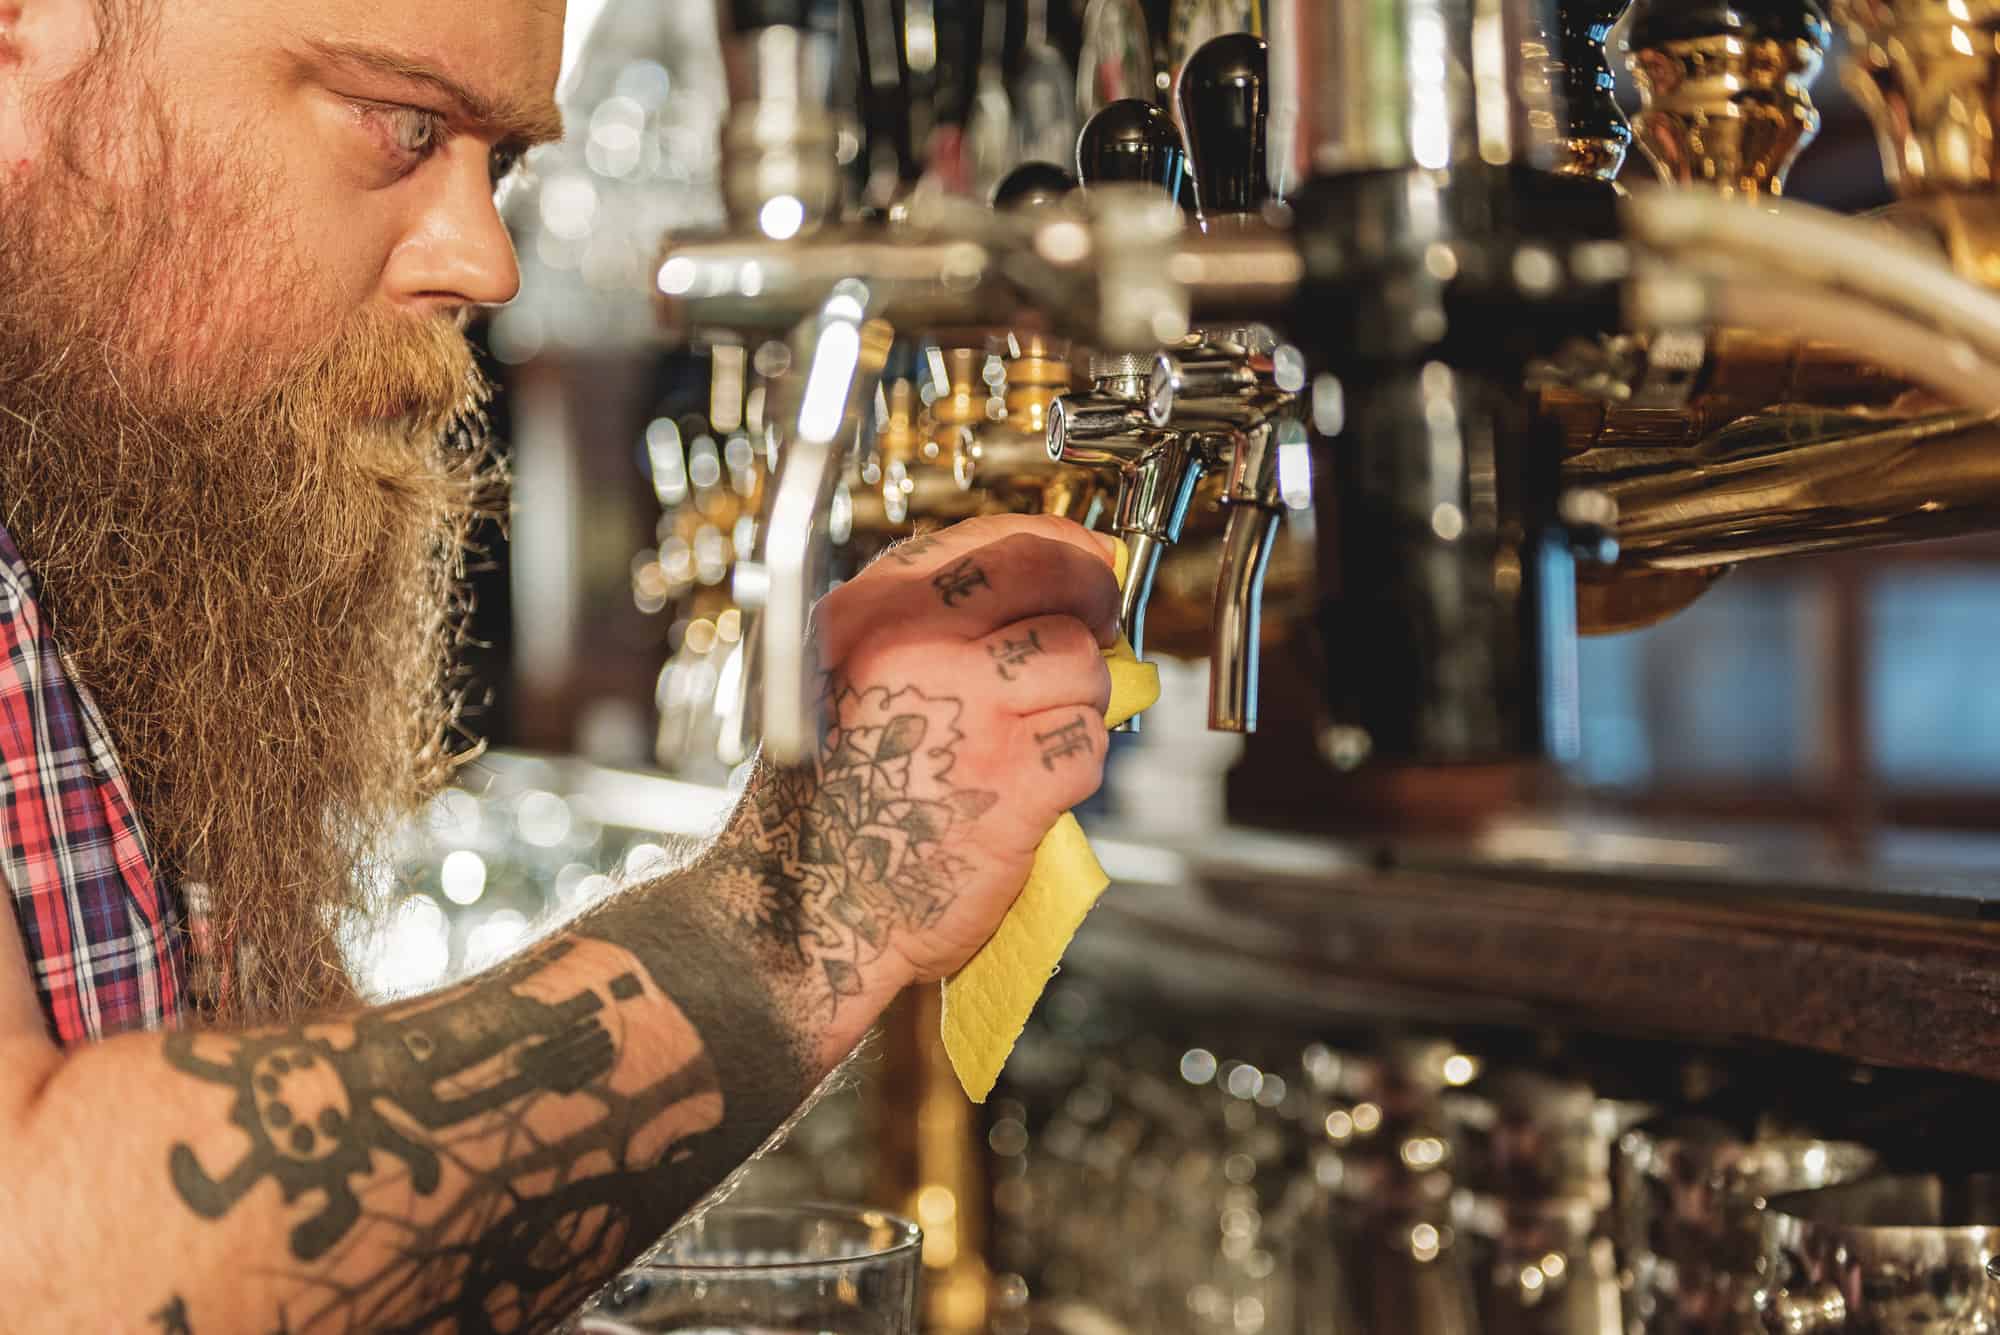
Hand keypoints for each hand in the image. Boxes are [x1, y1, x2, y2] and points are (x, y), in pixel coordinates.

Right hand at [711, 515, 1121, 1022]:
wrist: (810, 910)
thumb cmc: (837, 800)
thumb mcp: (857, 679)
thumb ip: (940, 626)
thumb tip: (1054, 587)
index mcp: (871, 613)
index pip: (994, 539)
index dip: (1062, 546)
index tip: (1090, 563)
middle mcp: (912, 649)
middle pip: (1051, 579)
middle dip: (1092, 603)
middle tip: (1099, 629)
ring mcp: (965, 712)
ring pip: (1082, 665)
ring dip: (1078, 702)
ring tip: (1034, 738)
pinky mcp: (1010, 782)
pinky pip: (1086, 743)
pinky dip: (1074, 769)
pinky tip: (1030, 790)